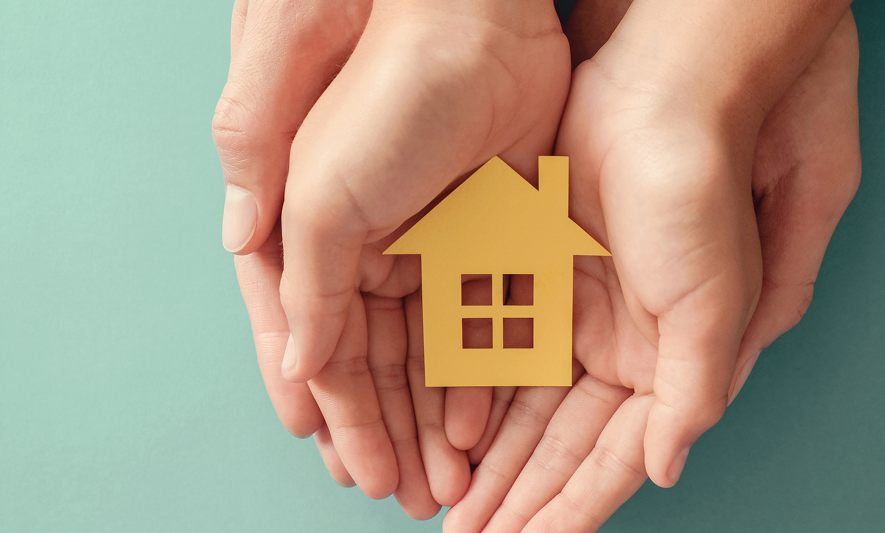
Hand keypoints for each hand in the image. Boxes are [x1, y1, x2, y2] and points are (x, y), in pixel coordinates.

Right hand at [214, 0, 570, 514]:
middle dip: (388, 432)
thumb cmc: (381, 99)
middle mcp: (369, 247)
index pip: (319, 347)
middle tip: (404, 494)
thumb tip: (299, 368)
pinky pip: (482, 316)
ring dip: (433, 414)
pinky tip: (480, 419)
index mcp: (313, 239)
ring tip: (444, 476)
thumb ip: (307, 287)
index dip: (333, 414)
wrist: (469, 26)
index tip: (347, 470)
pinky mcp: (488, 232)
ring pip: (429, 351)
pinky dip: (478, 369)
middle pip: (376, 363)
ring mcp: (431, 242)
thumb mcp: (321, 199)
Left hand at [444, 3, 859, 531]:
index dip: (573, 505)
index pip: (615, 456)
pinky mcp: (537, 275)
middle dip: (521, 492)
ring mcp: (578, 311)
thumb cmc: (697, 197)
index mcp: (670, 362)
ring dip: (492, 453)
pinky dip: (475, 388)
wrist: (657, 100)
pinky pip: (498, 345)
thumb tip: (665, 470)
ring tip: (455, 502)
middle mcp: (624, 345)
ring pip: (525, 403)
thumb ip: (693, 394)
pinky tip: (448, 427)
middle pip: (563, 441)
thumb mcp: (712, 305)